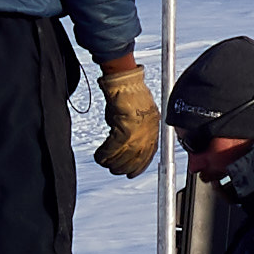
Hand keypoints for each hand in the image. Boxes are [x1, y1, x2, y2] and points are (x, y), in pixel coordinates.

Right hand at [93, 56, 163, 178]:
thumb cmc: (129, 92)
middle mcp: (148, 131)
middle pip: (137, 157)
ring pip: (125, 155)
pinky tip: (99, 156)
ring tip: (105, 163)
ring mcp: (138, 130)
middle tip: (115, 170)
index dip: (140, 166)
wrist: (124, 80)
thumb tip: (124, 145)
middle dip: (124, 167)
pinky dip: (105, 154)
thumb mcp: (137, 114)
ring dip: (113, 162)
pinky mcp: (125, 128)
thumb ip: (134, 129)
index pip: (149, 153)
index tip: (132, 173)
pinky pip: (113, 147)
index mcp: (154, 127)